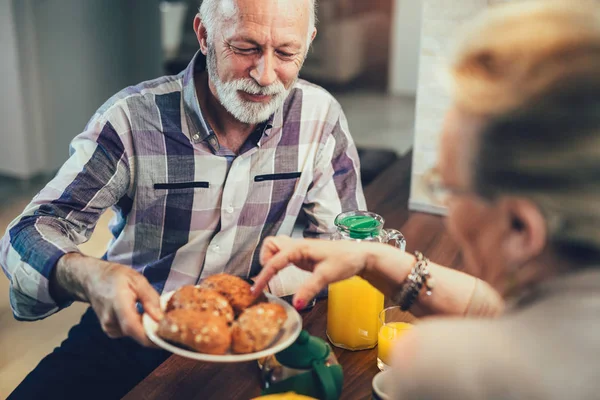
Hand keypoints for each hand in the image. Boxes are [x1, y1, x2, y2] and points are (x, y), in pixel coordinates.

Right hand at [84, 261, 162, 345]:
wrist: (93, 280)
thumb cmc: (115, 277)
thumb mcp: (137, 280)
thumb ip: (150, 299)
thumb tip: (160, 318)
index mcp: (117, 304)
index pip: (133, 327)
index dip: (151, 336)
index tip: (168, 336)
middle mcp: (110, 320)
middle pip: (137, 334)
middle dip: (156, 332)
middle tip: (172, 325)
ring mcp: (109, 327)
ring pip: (135, 334)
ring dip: (148, 328)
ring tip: (155, 314)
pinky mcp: (110, 330)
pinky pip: (131, 332)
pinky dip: (141, 327)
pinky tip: (144, 316)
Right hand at [252, 236, 378, 308]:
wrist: (361, 256)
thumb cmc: (346, 260)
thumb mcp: (327, 276)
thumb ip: (309, 289)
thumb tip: (296, 304)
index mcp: (299, 248)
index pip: (274, 261)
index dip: (263, 276)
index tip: (255, 290)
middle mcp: (297, 246)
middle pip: (270, 245)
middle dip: (264, 260)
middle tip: (267, 279)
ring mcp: (301, 250)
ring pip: (277, 247)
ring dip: (271, 259)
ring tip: (273, 276)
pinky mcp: (305, 256)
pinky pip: (285, 256)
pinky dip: (279, 263)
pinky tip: (284, 275)